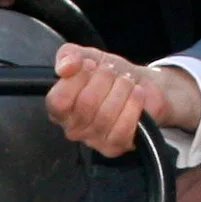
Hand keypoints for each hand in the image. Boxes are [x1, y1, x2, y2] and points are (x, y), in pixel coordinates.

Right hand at [47, 44, 196, 156]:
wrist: (142, 84)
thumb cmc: (110, 74)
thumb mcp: (86, 56)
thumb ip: (69, 55)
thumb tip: (66, 66)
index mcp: (59, 108)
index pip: (58, 100)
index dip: (77, 78)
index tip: (90, 64)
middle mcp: (72, 128)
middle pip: (85, 104)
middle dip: (103, 79)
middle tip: (112, 71)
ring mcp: (93, 140)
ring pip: (106, 115)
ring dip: (121, 89)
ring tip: (126, 80)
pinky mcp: (115, 146)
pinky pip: (122, 128)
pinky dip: (133, 105)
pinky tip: (136, 94)